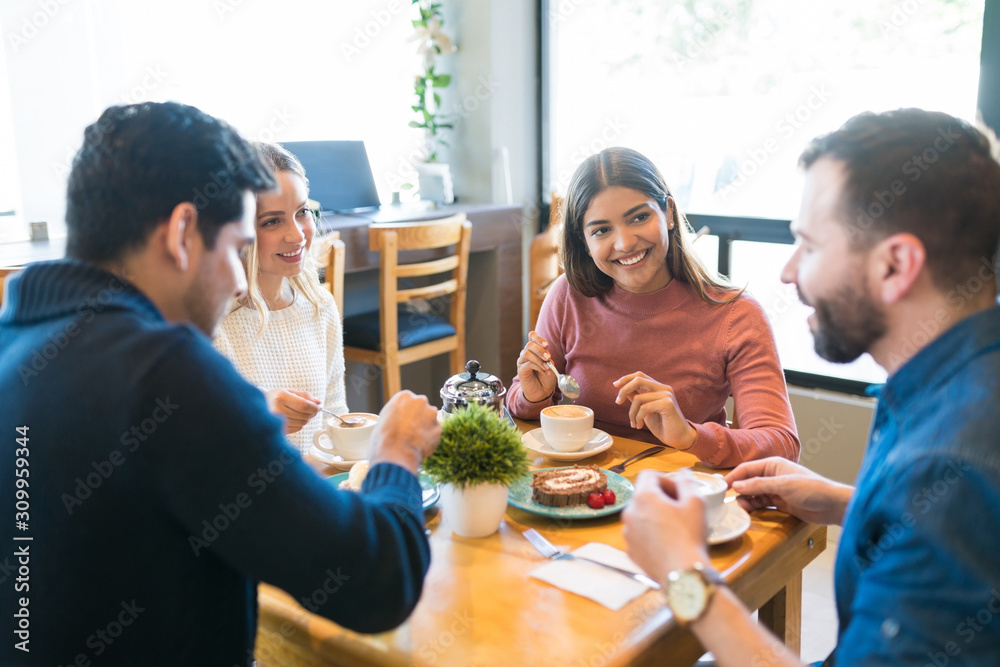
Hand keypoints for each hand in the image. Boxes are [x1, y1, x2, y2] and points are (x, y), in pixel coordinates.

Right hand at [264, 389, 320, 433]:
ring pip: (302, 424)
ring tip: (299, 413)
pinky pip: (296, 429)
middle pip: (304, 416)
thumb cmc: (274, 398)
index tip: (319, 407)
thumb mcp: (288, 392)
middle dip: (312, 413)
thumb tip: (319, 403)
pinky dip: (298, 424)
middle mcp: (277, 410)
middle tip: (312, 410)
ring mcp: (276, 422)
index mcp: (281, 397)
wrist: (255, 407)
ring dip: (305, 419)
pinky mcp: (277, 430)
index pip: (304, 406)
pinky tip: (292, 418)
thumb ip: (305, 396)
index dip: (315, 408)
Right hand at [368, 390, 440, 474]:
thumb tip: (397, 420)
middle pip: (421, 407)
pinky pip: (434, 432)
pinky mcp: (438, 428)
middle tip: (410, 430)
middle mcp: (420, 401)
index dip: (406, 412)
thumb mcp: (383, 419)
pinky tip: (420, 445)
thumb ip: (395, 414)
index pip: (409, 401)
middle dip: (418, 417)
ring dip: (425, 427)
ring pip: (430, 419)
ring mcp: (431, 414)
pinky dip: (430, 438)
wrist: (396, 453)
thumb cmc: (385, 438)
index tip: (403, 420)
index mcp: (404, 396)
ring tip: (414, 439)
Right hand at [515, 331, 558, 402]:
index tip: (546, 345)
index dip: (538, 338)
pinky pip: (528, 364)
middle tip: (548, 357)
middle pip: (529, 344)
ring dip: (539, 359)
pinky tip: (545, 372)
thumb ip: (547, 357)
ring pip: (527, 353)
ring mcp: (522, 361)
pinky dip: (538, 367)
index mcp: (534, 349)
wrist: (542, 391)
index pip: (532, 336)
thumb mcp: (550, 364)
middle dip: (540, 350)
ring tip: (547, 367)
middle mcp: (526, 353)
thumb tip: (545, 354)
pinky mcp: (521, 370)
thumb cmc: (546, 376)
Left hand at [613, 372, 696, 448]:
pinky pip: (644, 408)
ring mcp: (667, 395)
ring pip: (638, 398)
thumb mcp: (645, 411)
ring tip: (634, 423)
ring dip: (631, 413)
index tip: (615, 385)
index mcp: (659, 388)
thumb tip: (624, 390)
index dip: (626, 378)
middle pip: (638, 379)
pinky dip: (638, 418)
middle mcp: (664, 388)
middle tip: (617, 402)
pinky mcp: (667, 404)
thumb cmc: (663, 425)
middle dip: (624, 390)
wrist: (679, 438)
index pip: (640, 375)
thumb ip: (637, 399)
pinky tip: (639, 426)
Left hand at [623, 470, 710, 582]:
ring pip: (640, 515)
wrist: (682, 574)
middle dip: (661, 497)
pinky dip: (650, 533)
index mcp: (643, 496)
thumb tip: (682, 472)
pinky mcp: (630, 550)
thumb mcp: (695, 502)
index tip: (679, 491)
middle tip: (680, 509)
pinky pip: (639, 534)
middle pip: (643, 495)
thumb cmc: (690, 535)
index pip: (649, 474)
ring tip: (675, 527)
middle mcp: (629, 512)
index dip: (666, 479)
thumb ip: (686, 482)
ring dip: (655, 516)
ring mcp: (627, 532)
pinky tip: (667, 542)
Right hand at [725, 457, 853, 525]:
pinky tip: (749, 513)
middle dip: (739, 491)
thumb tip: (737, 485)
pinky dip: (754, 508)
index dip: (733, 477)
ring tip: (741, 509)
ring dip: (746, 501)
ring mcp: (776, 490)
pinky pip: (762, 504)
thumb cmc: (812, 489)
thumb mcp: (783, 485)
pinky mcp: (780, 503)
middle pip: (748, 482)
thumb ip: (759, 485)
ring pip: (753, 494)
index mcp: (773, 465)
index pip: (746, 469)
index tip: (721, 487)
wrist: (832, 506)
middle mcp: (772, 476)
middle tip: (730, 502)